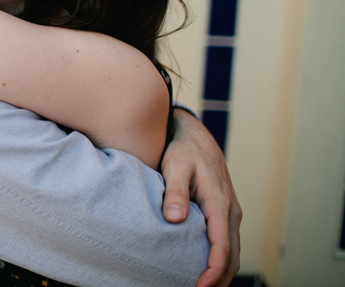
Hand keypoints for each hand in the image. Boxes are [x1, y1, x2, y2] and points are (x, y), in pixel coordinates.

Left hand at [161, 109, 241, 286]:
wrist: (193, 136)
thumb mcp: (175, 166)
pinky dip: (221, 260)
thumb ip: (175, 192)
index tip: (198, 286)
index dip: (211, 270)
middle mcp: (230, 210)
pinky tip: (205, 269)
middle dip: (219, 279)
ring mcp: (230, 211)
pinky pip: (228, 242)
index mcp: (219, 202)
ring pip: (233, 251)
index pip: (221, 246)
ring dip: (222, 272)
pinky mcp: (225, 211)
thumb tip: (174, 218)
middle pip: (232, 256)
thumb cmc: (182, 151)